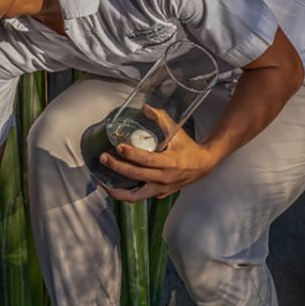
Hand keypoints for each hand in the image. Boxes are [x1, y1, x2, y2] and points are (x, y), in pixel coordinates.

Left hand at [99, 103, 214, 201]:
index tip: (119, 147)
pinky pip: (138, 197)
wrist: (203, 166)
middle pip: (136, 175)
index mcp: (170, 162)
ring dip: (116, 190)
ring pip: (135, 196)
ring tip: (102, 181)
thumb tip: (145, 108)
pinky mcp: (158, 194)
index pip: (147, 160)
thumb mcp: (177, 131)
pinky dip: (124, 194)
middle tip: (104, 158)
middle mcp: (164, 178)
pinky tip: (113, 186)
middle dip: (117, 167)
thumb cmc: (189, 148)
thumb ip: (161, 118)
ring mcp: (161, 189)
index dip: (132, 154)